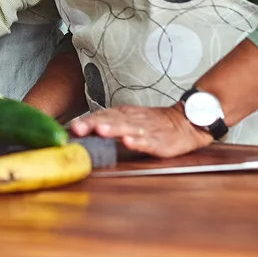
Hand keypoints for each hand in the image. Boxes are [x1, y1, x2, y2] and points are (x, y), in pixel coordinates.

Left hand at [68, 105, 212, 158]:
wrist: (186, 122)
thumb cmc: (153, 123)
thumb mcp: (128, 120)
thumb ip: (107, 123)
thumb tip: (79, 130)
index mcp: (123, 114)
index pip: (101, 115)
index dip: (86, 120)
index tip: (71, 127)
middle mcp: (132, 119)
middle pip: (110, 119)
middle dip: (93, 123)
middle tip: (78, 128)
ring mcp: (145, 130)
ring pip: (127, 127)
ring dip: (113, 129)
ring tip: (100, 130)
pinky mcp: (159, 140)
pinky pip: (147, 140)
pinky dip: (138, 141)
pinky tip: (129, 142)